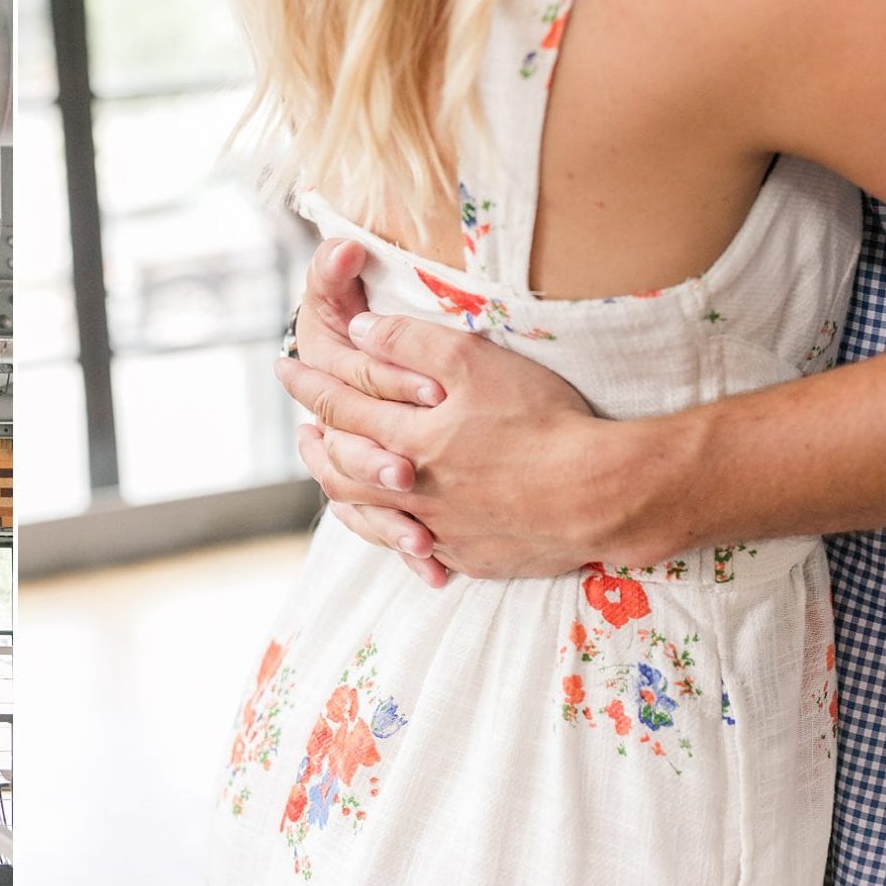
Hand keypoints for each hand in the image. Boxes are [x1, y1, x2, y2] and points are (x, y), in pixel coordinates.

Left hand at [280, 245, 610, 581]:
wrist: (600, 495)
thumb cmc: (542, 422)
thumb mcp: (474, 363)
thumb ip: (410, 343)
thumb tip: (359, 330)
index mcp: (408, 439)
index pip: (339, 408)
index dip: (308, 385)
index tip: (285, 367)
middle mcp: (412, 491)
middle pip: (341, 470)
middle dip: (315, 445)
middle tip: (301, 430)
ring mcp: (439, 529)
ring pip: (369, 515)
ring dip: (344, 492)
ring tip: (332, 477)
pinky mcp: (469, 555)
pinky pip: (414, 548)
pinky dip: (391, 532)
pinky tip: (393, 524)